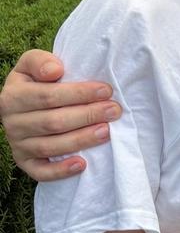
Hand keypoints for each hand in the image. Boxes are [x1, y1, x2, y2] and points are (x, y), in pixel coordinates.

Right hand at [0, 50, 121, 180]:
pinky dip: (60, 171)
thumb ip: (40, 61)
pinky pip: (41, 172)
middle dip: (87, 116)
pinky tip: (82, 164)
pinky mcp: (24, 163)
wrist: (22, 104)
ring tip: (106, 132)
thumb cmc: (35, 81)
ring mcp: (18, 145)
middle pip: (53, 122)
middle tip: (114, 111)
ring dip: (81, 140)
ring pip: (51, 147)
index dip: (79, 94)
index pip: (48, 96)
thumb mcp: (31, 64)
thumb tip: (55, 71)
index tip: (106, 90)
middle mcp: (12, 123)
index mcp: (13, 96)